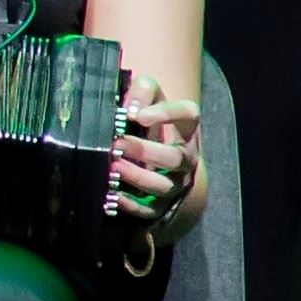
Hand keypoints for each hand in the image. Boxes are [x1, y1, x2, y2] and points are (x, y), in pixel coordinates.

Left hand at [114, 76, 203, 218]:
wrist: (152, 153)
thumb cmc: (147, 119)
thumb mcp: (148, 96)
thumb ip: (142, 91)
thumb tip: (131, 108)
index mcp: (186, 127)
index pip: (188, 114)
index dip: (165, 114)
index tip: (138, 116)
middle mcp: (186, 157)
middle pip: (175, 158)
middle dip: (145, 151)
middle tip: (117, 144)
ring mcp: (175, 182)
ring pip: (163, 185)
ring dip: (137, 177)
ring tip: (113, 167)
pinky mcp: (161, 204)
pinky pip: (150, 209)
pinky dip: (131, 204)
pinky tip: (112, 194)